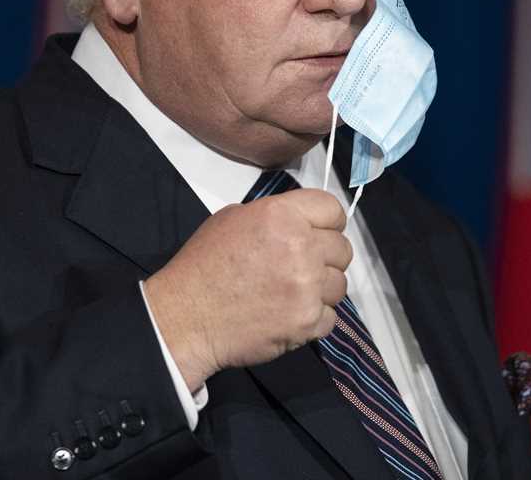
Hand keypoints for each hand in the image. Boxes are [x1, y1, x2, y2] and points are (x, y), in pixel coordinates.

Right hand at [143, 188, 351, 391]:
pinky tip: (288, 315)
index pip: (333, 209)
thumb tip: (299, 224)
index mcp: (282, 216)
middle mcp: (301, 247)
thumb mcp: (232, 219)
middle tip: (302, 267)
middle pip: (343, 248)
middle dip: (326, 257)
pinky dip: (313, 319)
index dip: (328, 222)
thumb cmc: (204, 264)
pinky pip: (330, 317)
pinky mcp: (308, 322)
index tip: (320, 233)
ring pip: (340, 284)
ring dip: (321, 289)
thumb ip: (274, 216)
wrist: (187, 316)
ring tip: (293, 293)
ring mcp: (308, 287)